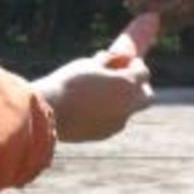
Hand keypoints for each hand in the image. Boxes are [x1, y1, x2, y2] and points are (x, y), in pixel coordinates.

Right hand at [31, 13, 158, 142]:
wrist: (48, 111)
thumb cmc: (68, 82)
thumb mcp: (88, 64)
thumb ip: (106, 63)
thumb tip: (114, 60)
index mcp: (127, 84)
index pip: (142, 71)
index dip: (135, 64)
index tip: (126, 61)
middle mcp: (128, 106)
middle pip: (146, 96)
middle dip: (139, 86)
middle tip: (125, 79)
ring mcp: (117, 122)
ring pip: (128, 110)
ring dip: (122, 101)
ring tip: (102, 92)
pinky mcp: (104, 134)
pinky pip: (113, 121)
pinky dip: (108, 113)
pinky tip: (90, 107)